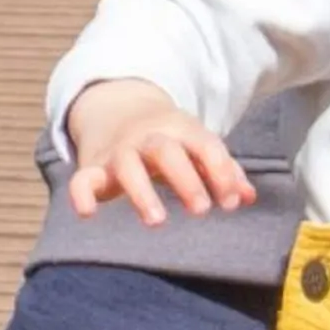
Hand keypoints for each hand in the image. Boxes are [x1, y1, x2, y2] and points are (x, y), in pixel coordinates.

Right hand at [62, 78, 254, 225]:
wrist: (117, 108)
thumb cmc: (167, 139)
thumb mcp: (194, 144)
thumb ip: (221, 169)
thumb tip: (249, 197)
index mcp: (179, 129)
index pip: (204, 145)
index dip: (220, 171)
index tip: (232, 203)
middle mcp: (148, 138)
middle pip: (166, 151)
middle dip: (185, 179)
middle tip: (202, 210)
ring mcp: (119, 152)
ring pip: (128, 165)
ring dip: (143, 192)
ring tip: (158, 221)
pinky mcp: (92, 168)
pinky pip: (82, 179)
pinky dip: (81, 194)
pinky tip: (88, 213)